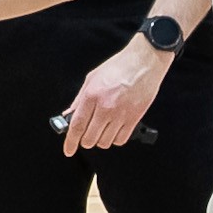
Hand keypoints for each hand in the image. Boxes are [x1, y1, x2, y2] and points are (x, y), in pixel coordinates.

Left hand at [60, 38, 167, 153]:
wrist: (144, 62)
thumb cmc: (119, 67)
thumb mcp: (92, 78)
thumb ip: (79, 99)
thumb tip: (70, 115)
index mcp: (92, 96)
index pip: (77, 126)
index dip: (70, 142)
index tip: (68, 150)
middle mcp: (105, 107)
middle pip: (90, 139)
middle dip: (86, 140)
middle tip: (87, 134)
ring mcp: (121, 115)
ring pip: (105, 142)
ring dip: (101, 139)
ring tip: (103, 129)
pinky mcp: (134, 118)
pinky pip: (121, 140)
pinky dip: (115, 139)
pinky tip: (115, 130)